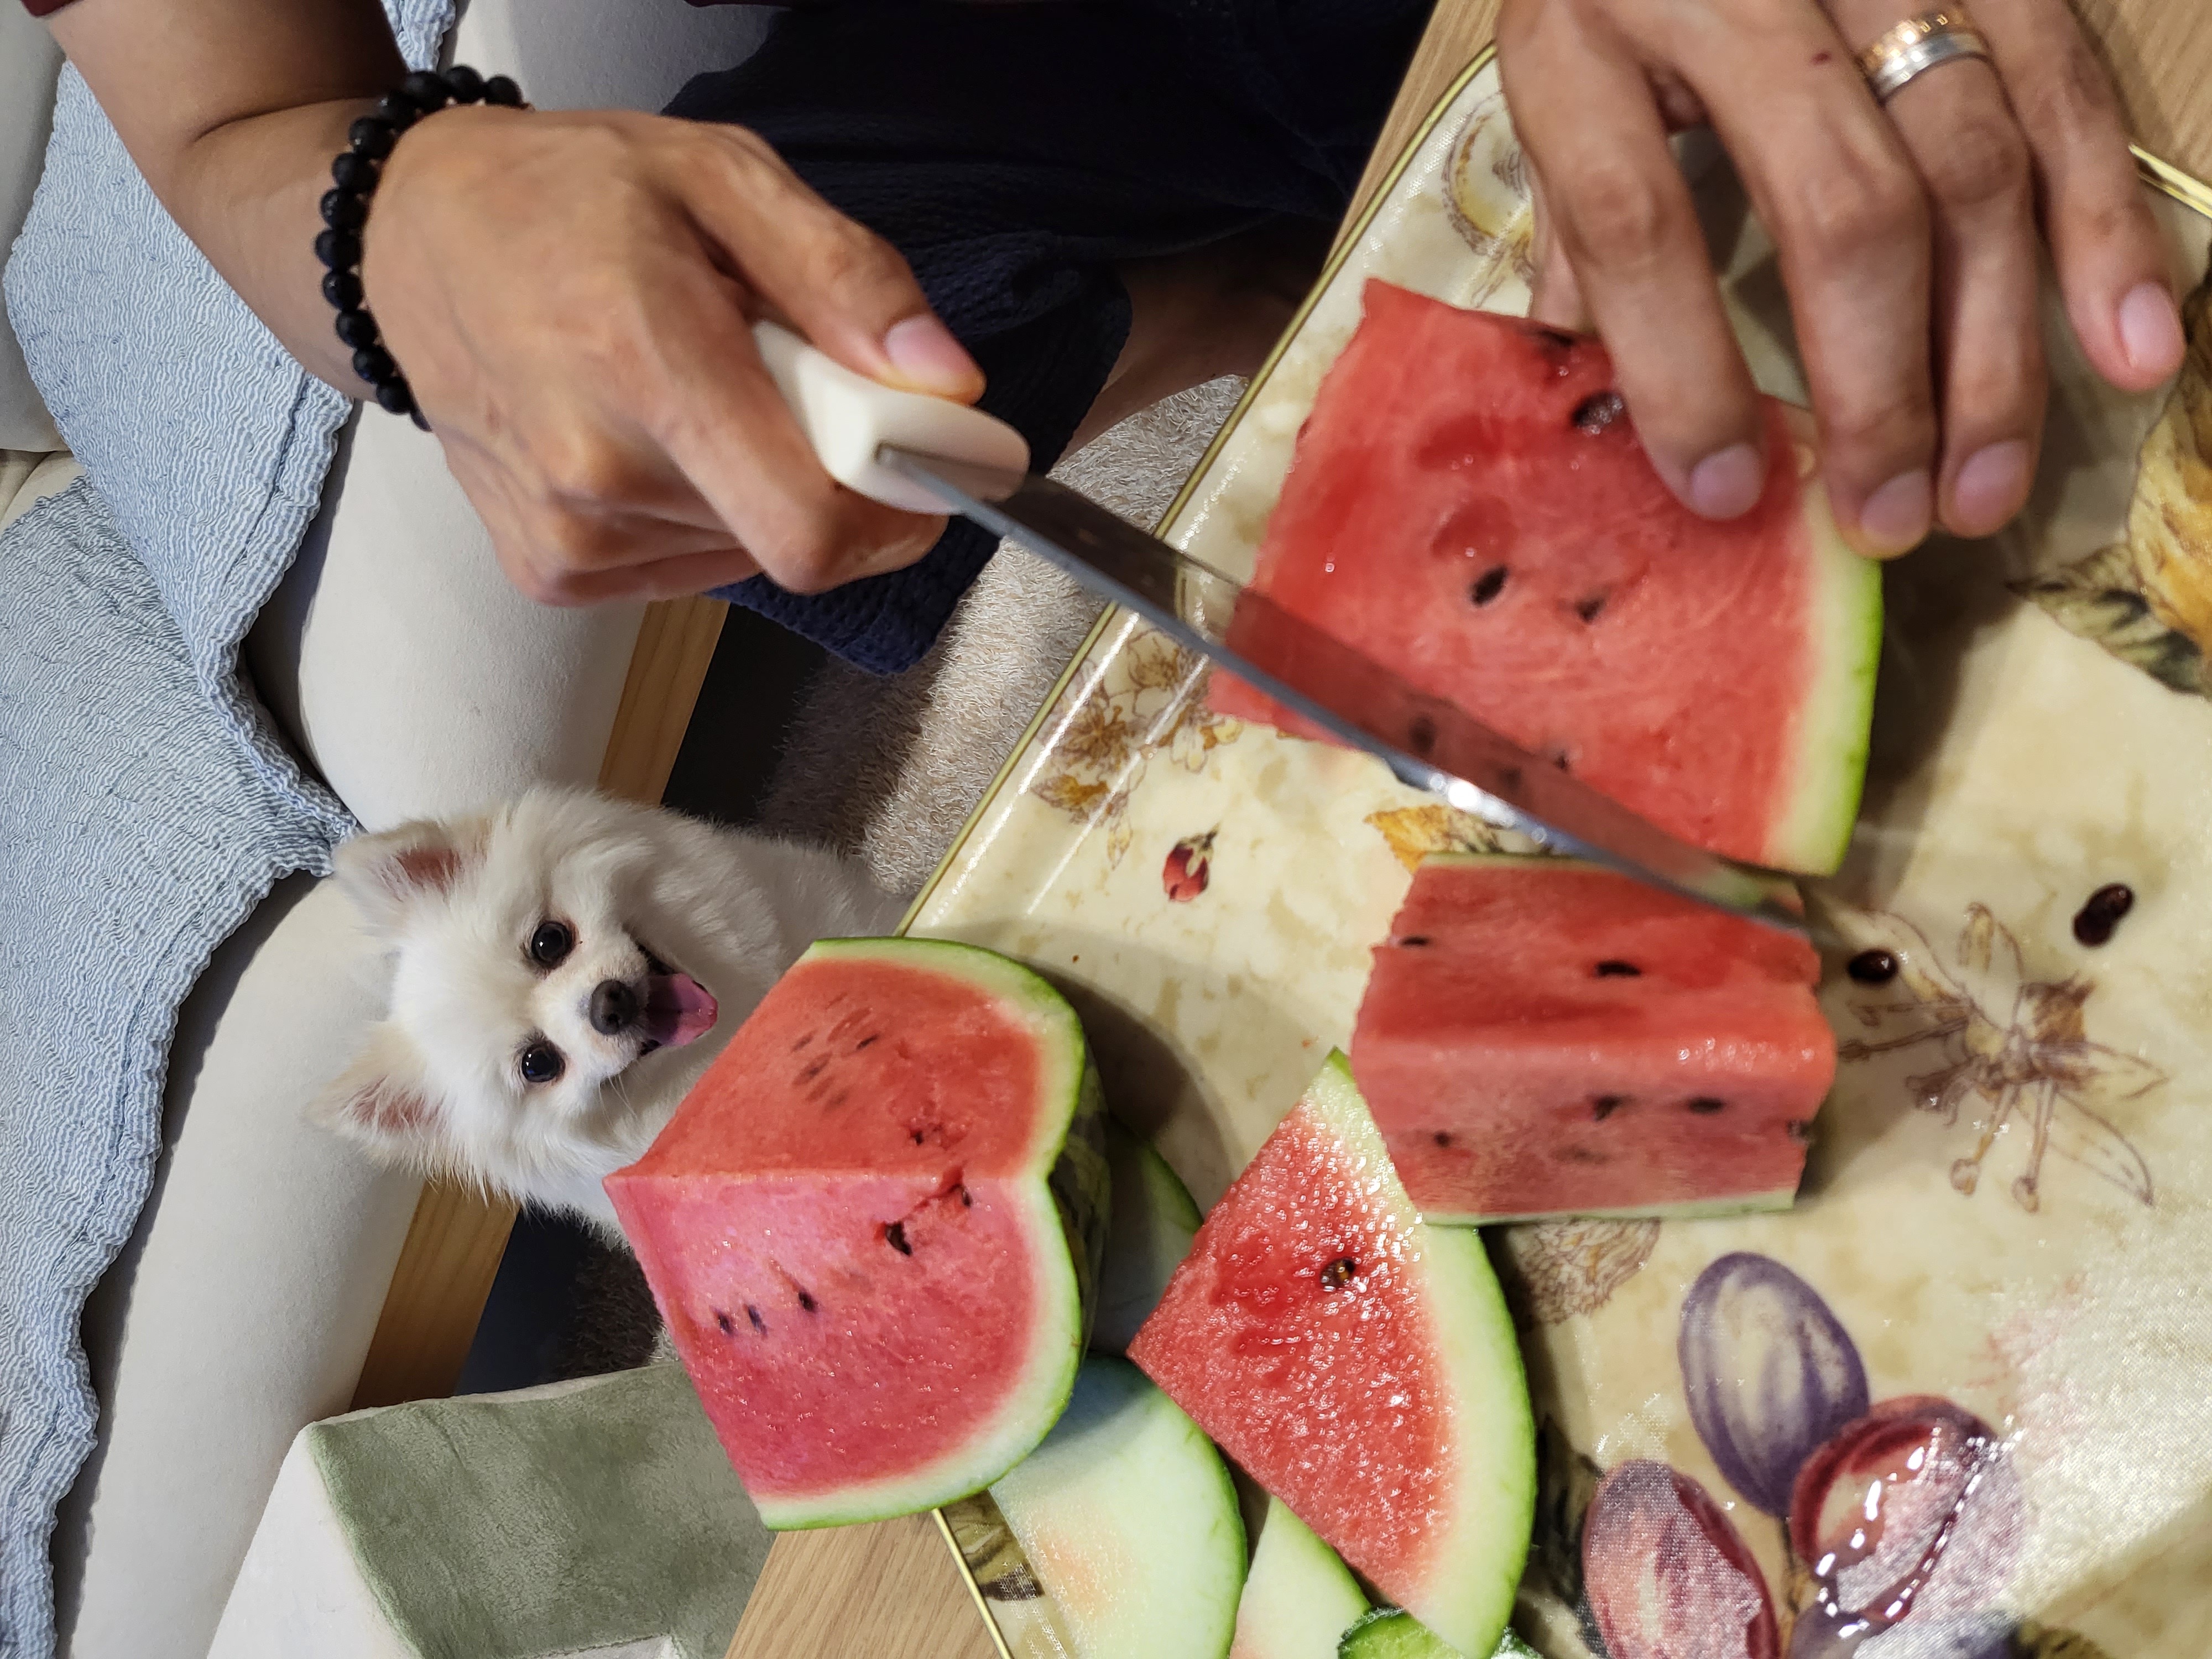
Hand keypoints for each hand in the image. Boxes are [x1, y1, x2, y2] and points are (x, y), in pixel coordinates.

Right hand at [361, 105, 983, 604]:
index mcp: (646, 368)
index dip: (897, 513)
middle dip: (822, 467)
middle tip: (772, 374)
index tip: (918, 460)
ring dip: (756, 484)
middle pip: (792, 538)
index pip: (813, 530)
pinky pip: (689, 569)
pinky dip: (703, 512)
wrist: (408, 241)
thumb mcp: (720, 177)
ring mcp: (567, 539)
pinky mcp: (551, 573)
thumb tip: (944, 380)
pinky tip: (651, 437)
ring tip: (693, 390)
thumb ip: (845, 278)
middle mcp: (597, 476)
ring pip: (746, 555)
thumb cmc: (563, 198)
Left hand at [1498, 0, 2184, 554]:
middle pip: (1843, 204)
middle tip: (1892, 518)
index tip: (1728, 491)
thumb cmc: (1614, 8)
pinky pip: (2068, 89)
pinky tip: (2128, 352)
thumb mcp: (1556, 108)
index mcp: (1585, 39)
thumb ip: (1576, 249)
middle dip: (1882, 387)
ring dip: (1995, 349)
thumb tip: (1605, 427)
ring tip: (1987, 487)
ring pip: (1973, 162)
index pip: (1638, 220)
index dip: (1685, 371)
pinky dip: (2104, 230)